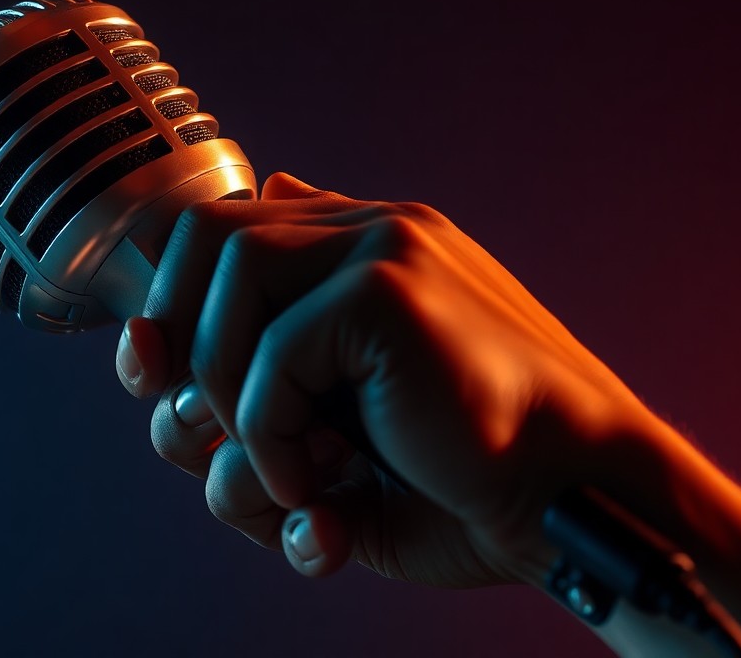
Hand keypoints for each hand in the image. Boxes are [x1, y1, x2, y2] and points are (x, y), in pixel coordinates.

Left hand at [115, 172, 663, 587]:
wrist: (580, 506)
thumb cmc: (468, 489)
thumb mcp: (347, 445)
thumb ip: (271, 387)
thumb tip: (170, 341)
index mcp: (369, 256)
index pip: (226, 235)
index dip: (172, 304)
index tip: (160, 383)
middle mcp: (374, 234)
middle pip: (204, 234)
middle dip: (176, 337)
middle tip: (207, 430)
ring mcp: (387, 250)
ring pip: (225, 278)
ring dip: (227, 396)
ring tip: (288, 470)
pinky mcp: (389, 291)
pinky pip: (269, 355)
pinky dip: (271, 440)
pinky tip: (323, 490)